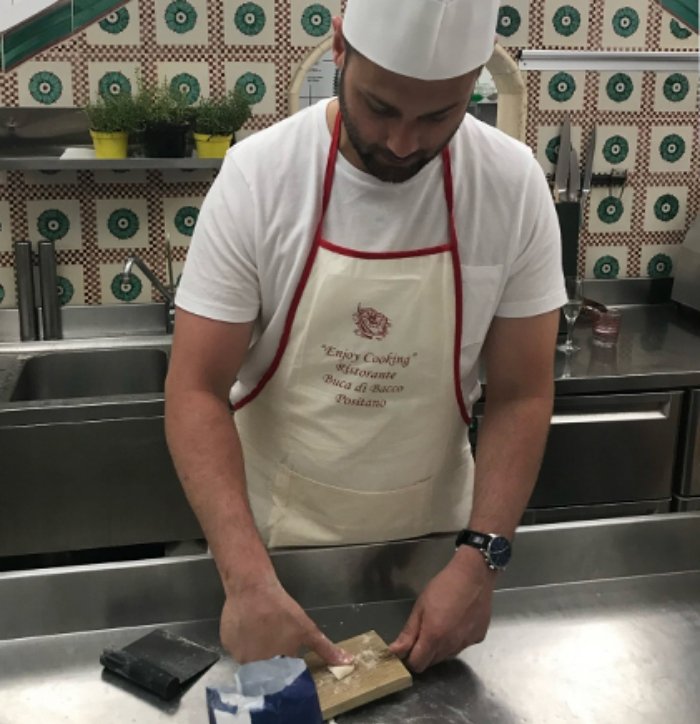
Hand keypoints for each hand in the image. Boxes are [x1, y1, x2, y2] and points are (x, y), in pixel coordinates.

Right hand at [220, 576, 353, 665]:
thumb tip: (348, 662)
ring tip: (263, 630)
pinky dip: (244, 640)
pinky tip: (250, 626)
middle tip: (274, 638)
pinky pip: (237, 648)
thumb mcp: (307, 629)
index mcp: (275, 666)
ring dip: (257, 649)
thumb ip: (325, 649)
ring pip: (250, 660)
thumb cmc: (281, 608)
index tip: (288, 653)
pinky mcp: (227, 644)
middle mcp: (254, 666)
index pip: (282, 675)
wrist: (253, 588)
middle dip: (271, 658)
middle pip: (265, 670)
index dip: (286, 663)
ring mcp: (238, 655)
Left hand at [389, 546, 494, 671]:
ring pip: (447, 655)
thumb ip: (408, 632)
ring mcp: (466, 643)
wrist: (474, 575)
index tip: (407, 648)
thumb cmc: (444, 586)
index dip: (410, 659)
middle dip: (424, 652)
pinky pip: (462, 645)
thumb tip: (395, 651)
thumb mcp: (420, 606)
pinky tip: (457, 621)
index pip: (418, 665)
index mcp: (434, 637)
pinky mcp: (478, 638)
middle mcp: (451, 646)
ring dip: (440, 647)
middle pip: (432, 662)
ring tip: (441, 622)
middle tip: (423, 631)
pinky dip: (456, 639)